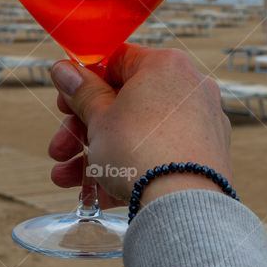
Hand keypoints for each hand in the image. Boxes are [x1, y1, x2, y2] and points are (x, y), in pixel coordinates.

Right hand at [48, 44, 232, 209]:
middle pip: (125, 101)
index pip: (117, 61)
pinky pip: (160, 154)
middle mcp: (189, 87)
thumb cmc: (139, 152)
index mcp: (164, 65)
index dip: (85, 82)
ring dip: (97, 153)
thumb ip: (81, 91)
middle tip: (60, 147)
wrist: (183, 205)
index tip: (65, 102)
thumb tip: (63, 69)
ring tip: (67, 178)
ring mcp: (201, 122)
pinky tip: (96, 192)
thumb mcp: (98, 119)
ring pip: (139, 132)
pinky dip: (130, 167)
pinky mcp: (206, 156)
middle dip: (85, 128)